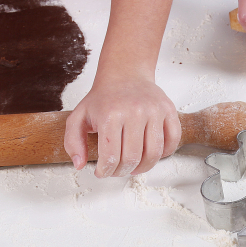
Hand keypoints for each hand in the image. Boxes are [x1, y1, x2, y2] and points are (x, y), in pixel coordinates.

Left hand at [64, 75, 180, 177]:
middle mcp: (134, 112)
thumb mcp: (79, 117)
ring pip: (154, 154)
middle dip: (122, 171)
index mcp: (110, 115)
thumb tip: (80, 164)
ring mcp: (154, 111)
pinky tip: (150, 154)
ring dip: (143, 168)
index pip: (111, 156)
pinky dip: (164, 154)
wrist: (125, 74)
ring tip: (133, 167)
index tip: (102, 172)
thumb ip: (73, 142)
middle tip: (117, 171)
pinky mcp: (169, 110)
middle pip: (132, 158)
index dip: (106, 171)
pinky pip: (172, 141)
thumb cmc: (103, 99)